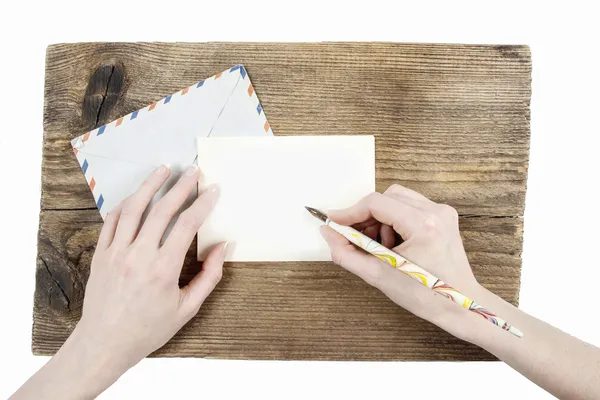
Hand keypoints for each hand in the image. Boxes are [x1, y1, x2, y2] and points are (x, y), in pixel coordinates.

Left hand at [76, 165, 224, 373]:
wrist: (104, 343)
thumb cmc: (148, 329)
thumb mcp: (187, 309)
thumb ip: (209, 276)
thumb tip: (223, 247)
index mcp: (163, 269)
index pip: (187, 225)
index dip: (203, 203)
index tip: (214, 189)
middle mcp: (139, 255)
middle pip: (162, 210)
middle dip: (181, 187)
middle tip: (193, 171)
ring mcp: (116, 252)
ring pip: (134, 208)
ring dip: (150, 185)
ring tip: (164, 169)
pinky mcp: (100, 254)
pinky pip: (112, 220)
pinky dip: (126, 204)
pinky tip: (137, 195)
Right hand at [320, 184, 479, 339]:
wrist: (461, 306)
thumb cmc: (427, 296)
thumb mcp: (380, 277)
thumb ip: (347, 253)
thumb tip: (329, 233)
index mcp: (424, 225)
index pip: (376, 203)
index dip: (350, 212)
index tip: (334, 223)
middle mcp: (435, 212)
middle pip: (386, 197)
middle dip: (366, 216)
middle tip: (356, 240)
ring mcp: (441, 212)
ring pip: (396, 199)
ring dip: (380, 219)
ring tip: (379, 247)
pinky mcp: (442, 217)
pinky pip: (408, 207)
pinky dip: (393, 221)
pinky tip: (393, 245)